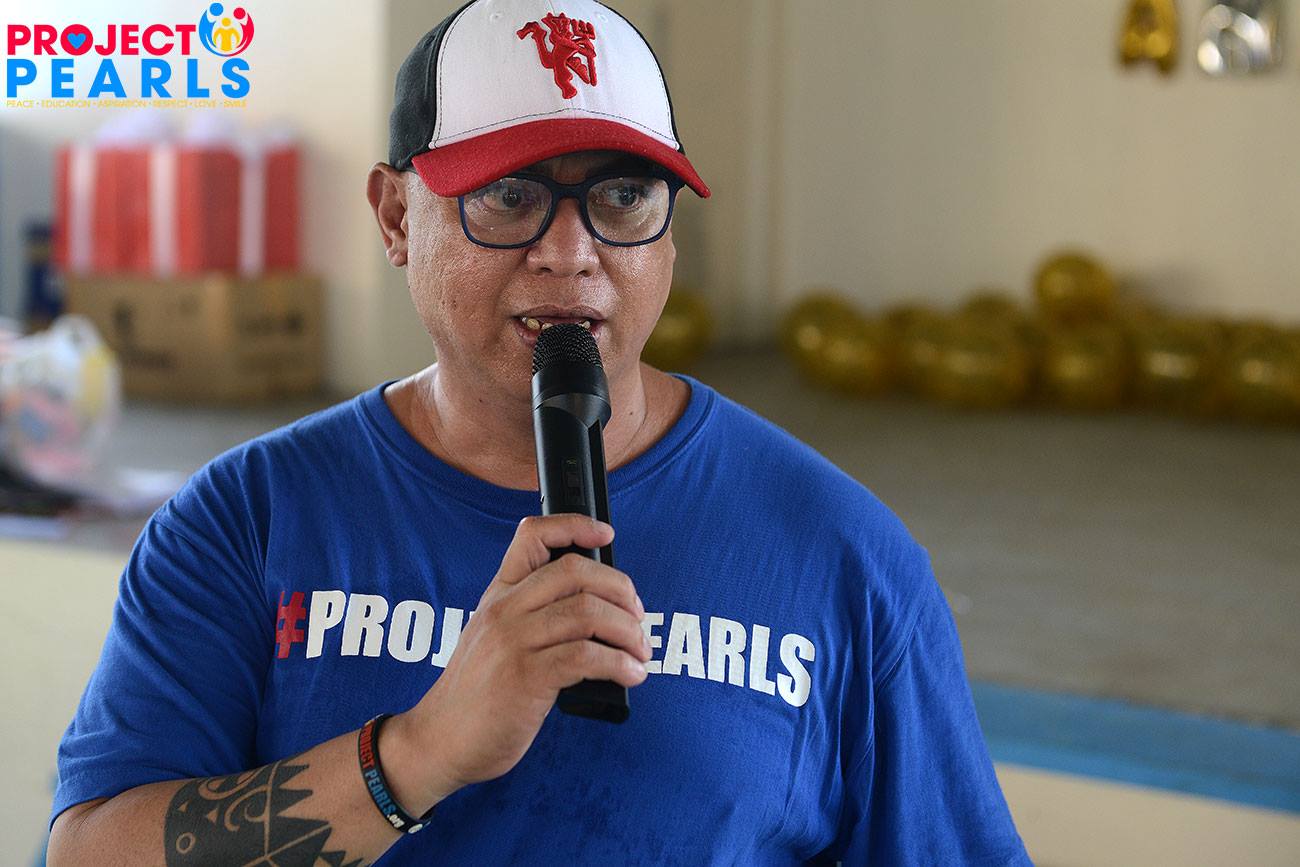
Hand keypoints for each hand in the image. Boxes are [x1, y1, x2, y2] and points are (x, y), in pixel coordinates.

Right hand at [394, 514, 649, 800]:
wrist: (440, 740)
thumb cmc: (478, 694)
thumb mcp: (494, 638)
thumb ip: (532, 616)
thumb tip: (598, 611)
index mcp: (499, 594)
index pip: (533, 536)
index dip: (574, 525)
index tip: (606, 535)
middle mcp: (504, 610)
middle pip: (575, 571)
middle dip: (621, 590)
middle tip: (637, 617)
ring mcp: (512, 642)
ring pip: (588, 612)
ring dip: (628, 632)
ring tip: (640, 654)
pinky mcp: (524, 678)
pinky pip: (586, 657)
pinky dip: (620, 664)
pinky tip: (630, 675)